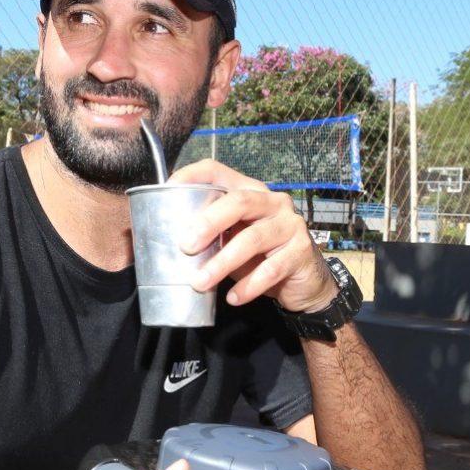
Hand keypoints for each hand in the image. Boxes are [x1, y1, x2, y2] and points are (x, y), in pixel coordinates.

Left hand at [169, 158, 335, 312]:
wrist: (304, 282)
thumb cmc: (260, 258)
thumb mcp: (231, 240)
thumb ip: (210, 235)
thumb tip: (165, 241)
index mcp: (250, 191)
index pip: (218, 171)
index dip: (192, 176)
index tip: (168, 190)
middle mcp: (272, 201)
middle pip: (238, 202)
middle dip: (208, 223)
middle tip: (185, 247)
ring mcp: (289, 224)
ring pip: (252, 239)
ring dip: (222, 263)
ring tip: (200, 282)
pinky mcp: (301, 251)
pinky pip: (271, 269)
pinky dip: (248, 285)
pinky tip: (233, 297)